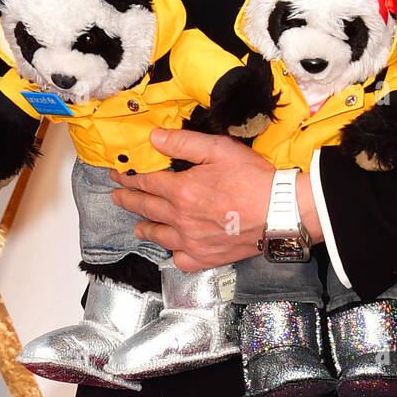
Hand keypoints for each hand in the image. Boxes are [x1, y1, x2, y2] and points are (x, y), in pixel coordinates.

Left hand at [109, 128, 323, 271]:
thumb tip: (153, 137)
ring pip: (159, 235)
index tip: (117, 176)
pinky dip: (172, 253)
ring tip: (137, 225)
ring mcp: (192, 241)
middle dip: (128, 200)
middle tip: (116, 197)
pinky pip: (180, 258)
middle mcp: (181, 218)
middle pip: (147, 208)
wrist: (280, 212)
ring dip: (144, 228)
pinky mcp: (206, 257)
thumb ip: (183, 142)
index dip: (128, 178)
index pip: (146, 183)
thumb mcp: (219, 149)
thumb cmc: (253, 178)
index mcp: (181, 190)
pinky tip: (171, 248)